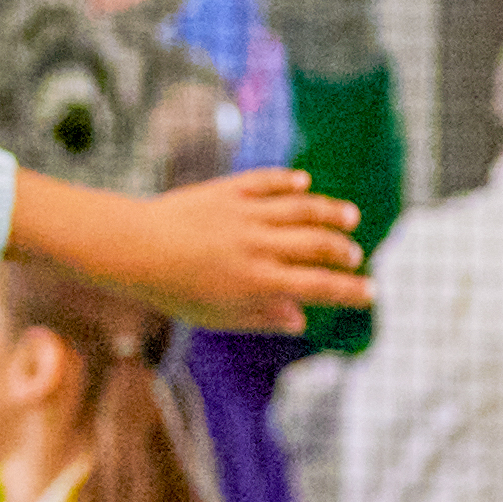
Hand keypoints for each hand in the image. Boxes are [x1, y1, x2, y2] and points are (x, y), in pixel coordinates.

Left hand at [30, 163, 373, 332]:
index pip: (317, 286)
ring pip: (300, 207)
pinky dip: (289, 181)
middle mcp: (256, 245)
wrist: (132, 248)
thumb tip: (300, 319)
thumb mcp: (218, 315)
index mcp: (257, 281)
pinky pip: (267, 182)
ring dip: (329, 212)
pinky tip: (305, 184)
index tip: (370, 294)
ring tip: (350, 217)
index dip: (350, 291)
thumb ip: (262, 316)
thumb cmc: (174, 289)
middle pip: (316, 244)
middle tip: (354, 256)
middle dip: (343, 251)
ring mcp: (243, 214)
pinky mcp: (227, 190)